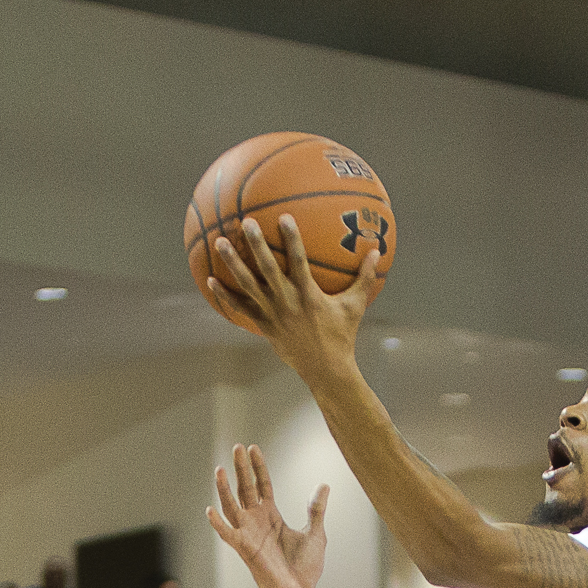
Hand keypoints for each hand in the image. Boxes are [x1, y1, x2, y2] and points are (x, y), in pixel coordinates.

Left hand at [204, 213, 384, 377]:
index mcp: (309, 295)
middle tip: (246, 222)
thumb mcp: (356, 305)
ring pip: (248, 286)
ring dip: (233, 264)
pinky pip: (240, 308)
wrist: (326, 370)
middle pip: (268, 269)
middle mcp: (287, 302)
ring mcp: (273, 315)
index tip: (284, 217)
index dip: (291, 239)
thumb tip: (377, 251)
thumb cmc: (342, 336)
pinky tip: (209, 280)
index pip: (298, 261)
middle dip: (257, 244)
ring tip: (220, 243)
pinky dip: (225, 294)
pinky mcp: (264, 326)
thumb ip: (365, 277)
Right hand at [205, 445, 329, 587]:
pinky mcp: (244, 549)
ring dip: (224, 489)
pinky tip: (210, 510)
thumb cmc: (306, 568)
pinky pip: (228, 534)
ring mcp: (248, 534)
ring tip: (219, 470)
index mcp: (272, 516)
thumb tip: (325, 485)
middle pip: (245, 489)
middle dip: (241, 469)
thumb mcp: (316, 534)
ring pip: (232, 506)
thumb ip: (316, 510)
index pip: (262, 485)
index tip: (253, 448)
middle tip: (236, 447)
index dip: (258, 467)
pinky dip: (218, 524)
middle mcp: (257, 522)